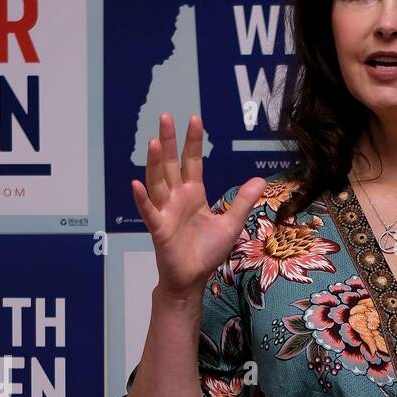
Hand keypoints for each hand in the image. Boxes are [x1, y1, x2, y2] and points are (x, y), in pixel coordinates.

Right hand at [131, 112, 266, 298]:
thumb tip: (260, 180)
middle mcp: (177, 198)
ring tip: (152, 142)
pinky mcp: (159, 229)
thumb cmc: (207, 252)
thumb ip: (243, 201)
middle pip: (171, 165)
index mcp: (194, 194)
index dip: (193, 141)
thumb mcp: (231, 224)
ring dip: (154, 163)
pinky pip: (148, 211)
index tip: (195, 119)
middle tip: (166, 117)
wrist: (193, 279)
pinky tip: (135, 184)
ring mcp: (165, 211)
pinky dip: (142, 199)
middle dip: (168, 142)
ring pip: (157, 182)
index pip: (192, 162)